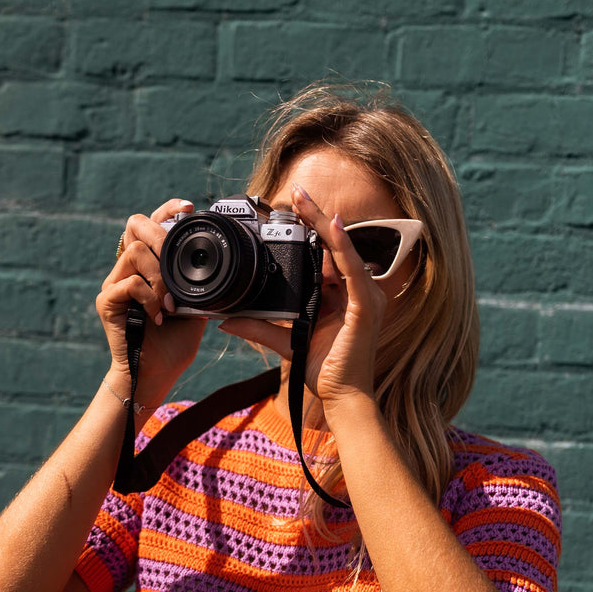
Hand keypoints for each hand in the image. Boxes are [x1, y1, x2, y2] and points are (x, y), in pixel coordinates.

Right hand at [95, 198, 207, 407]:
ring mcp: (114, 284)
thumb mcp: (195, 309)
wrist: (156, 375)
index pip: (151, 226)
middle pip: (135, 226)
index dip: (167, 210)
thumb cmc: (173, 345)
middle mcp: (127, 270)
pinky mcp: (106, 301)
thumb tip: (218, 265)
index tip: (188, 207)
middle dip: (159, 235)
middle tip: (174, 258)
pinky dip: (150, 297)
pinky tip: (158, 316)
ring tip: (170, 303)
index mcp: (147, 268)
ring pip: (135, 253)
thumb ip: (198, 285)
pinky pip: (130, 283)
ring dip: (160, 275)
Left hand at [220, 185, 387, 413]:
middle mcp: (357, 292)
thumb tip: (226, 319)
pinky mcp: (366, 308)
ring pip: (344, 250)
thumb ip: (259, 327)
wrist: (341, 399)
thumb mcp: (285, 342)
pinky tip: (331, 227)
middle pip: (336, 246)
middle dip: (316, 217)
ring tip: (304, 200)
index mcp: (343, 296)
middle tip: (294, 192)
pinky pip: (353, 271)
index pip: (328, 255)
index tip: (289, 210)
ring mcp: (366, 298)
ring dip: (325, 222)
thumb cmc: (321, 371)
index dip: (311, 231)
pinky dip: (342, 247)